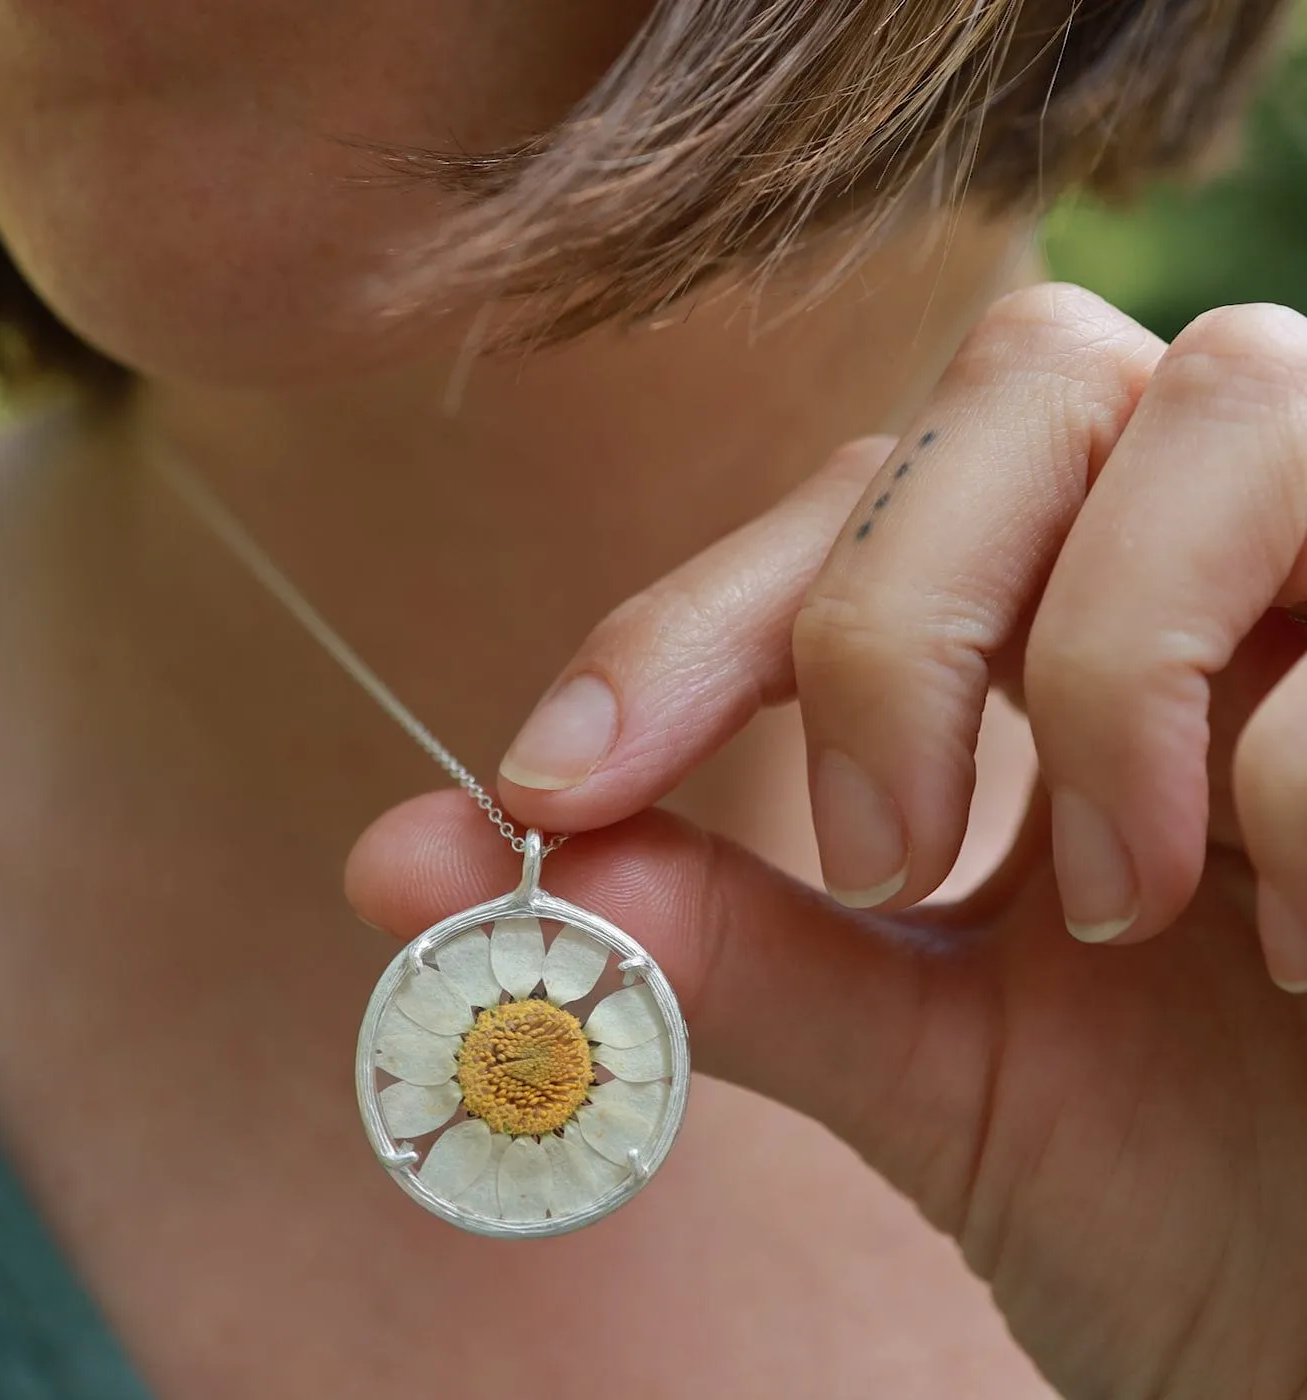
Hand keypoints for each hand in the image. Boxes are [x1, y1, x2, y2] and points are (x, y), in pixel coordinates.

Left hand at [346, 284, 1306, 1398]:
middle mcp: (1219, 547)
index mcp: (1067, 626)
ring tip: (1120, 907)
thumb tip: (410, 862)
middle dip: (907, 614)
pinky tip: (1298, 953)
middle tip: (889, 850)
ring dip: (1110, 660)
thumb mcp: (925, 1057)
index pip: (849, 501)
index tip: (552, 783)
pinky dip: (1294, 775)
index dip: (686, 619)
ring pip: (1226, 403)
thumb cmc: (1187, 1193)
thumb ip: (710, 938)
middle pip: (1029, 373)